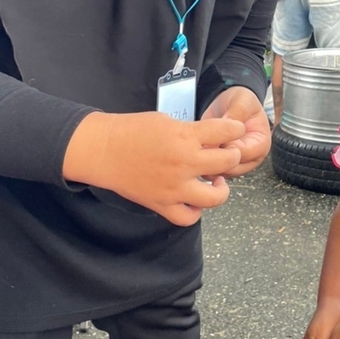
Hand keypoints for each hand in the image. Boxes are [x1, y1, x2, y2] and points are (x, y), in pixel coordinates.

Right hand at [63, 111, 243, 225]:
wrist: (104, 151)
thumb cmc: (133, 130)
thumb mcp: (168, 121)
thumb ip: (192, 132)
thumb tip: (213, 139)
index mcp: (185, 136)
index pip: (225, 131)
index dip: (235, 129)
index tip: (236, 130)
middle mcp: (184, 163)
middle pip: (226, 162)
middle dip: (232, 155)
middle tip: (227, 153)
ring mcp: (174, 188)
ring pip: (214, 197)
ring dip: (221, 189)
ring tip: (216, 182)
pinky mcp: (162, 205)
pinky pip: (188, 217)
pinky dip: (196, 211)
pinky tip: (195, 200)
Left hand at [201, 86, 270, 176]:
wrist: (230, 104)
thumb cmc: (241, 102)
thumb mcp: (243, 100)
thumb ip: (238, 111)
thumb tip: (227, 124)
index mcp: (261, 144)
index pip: (242, 153)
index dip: (225, 145)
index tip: (213, 136)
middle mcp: (251, 159)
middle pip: (232, 168)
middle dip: (214, 157)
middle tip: (201, 143)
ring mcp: (237, 165)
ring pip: (221, 173)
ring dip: (207, 163)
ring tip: (197, 147)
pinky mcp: (224, 166)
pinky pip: (213, 173)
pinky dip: (202, 166)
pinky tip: (196, 152)